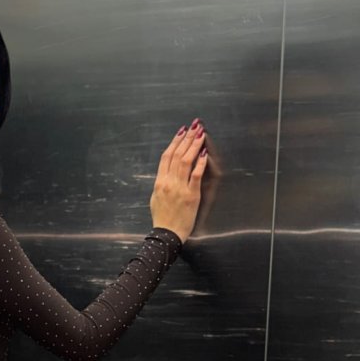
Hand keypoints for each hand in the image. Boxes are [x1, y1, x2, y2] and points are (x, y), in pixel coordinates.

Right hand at [149, 120, 209, 242]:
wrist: (167, 234)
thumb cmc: (162, 219)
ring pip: (186, 161)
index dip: (174, 141)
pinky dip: (200, 162)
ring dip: (194, 145)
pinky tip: (204, 152)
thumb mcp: (155, 198)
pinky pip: (195, 175)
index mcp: (159, 182)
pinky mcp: (190, 195)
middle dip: (187, 138)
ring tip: (201, 133)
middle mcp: (168, 182)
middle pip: (177, 154)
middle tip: (195, 126)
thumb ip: (161, 183)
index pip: (166, 156)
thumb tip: (166, 172)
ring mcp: (179, 188)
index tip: (182, 131)